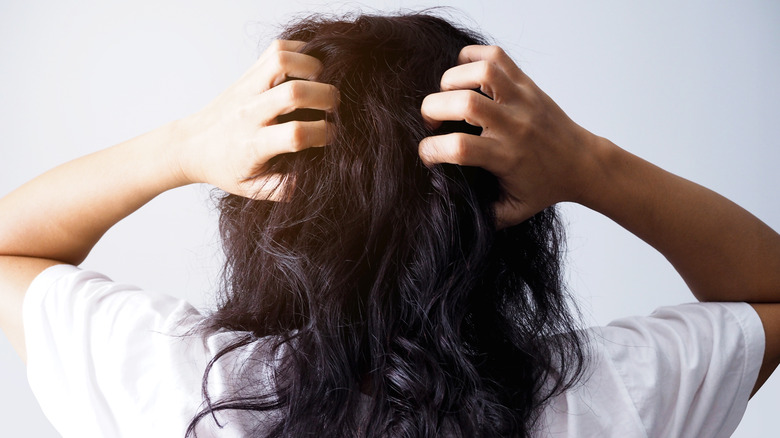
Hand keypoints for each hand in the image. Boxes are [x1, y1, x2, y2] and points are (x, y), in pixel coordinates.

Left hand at [177, 40, 338, 198]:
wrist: (191, 146)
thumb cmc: (226, 168)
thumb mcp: (252, 189)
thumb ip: (283, 188)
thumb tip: (310, 177)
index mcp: (253, 145)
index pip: (295, 134)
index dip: (323, 133)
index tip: (332, 136)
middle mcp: (250, 113)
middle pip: (294, 93)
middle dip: (326, 97)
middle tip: (334, 106)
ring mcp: (248, 88)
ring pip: (282, 61)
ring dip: (312, 67)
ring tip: (322, 81)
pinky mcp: (248, 74)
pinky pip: (276, 49)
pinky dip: (299, 50)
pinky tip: (309, 67)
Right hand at [419, 45, 600, 226]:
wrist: (582, 163)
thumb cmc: (544, 187)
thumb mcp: (513, 211)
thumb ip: (483, 216)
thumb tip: (449, 210)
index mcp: (506, 157)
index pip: (459, 148)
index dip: (432, 149)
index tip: (428, 154)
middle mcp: (513, 124)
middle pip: (464, 103)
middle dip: (432, 108)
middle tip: (432, 121)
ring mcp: (521, 99)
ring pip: (481, 72)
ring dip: (453, 79)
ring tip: (448, 95)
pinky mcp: (527, 83)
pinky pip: (496, 55)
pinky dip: (473, 57)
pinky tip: (466, 74)